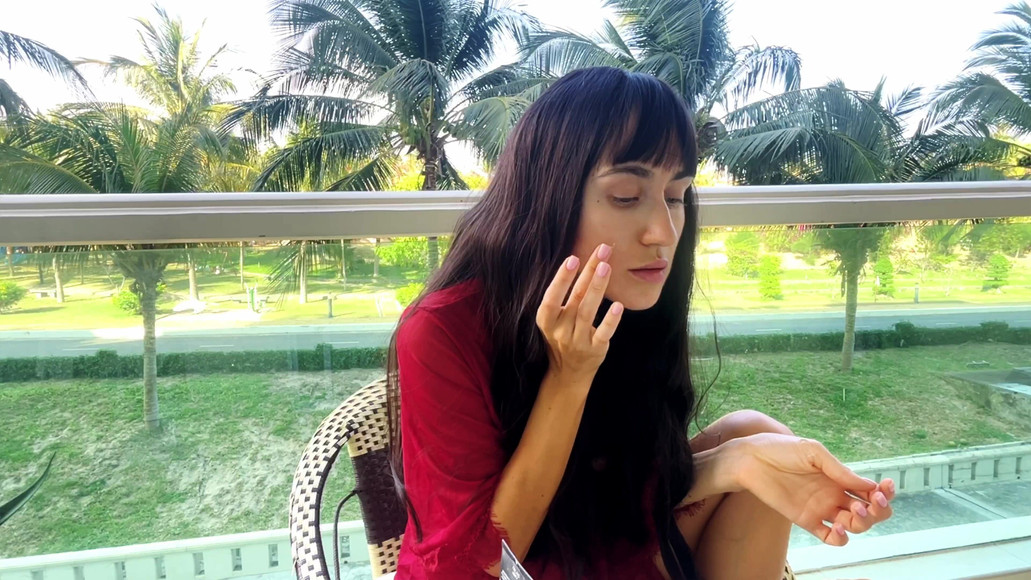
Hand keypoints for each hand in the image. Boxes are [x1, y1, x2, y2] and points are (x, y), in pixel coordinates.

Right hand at [535, 244, 622, 382]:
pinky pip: (603, 333)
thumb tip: (584, 260)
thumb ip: (566, 295)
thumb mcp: (556, 318)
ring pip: (587, 312)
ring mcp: (577, 341)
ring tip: (607, 267)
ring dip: (598, 288)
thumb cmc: (563, 335)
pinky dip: (610, 320)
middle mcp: (559, 331)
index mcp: (546, 320)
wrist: (568, 373)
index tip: (572, 258)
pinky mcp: (595, 349)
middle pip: (575, 297)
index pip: (551, 297)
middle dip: (589, 271)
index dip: (561, 279)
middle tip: (602, 251)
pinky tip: (618, 306)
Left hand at [735, 433, 894, 545]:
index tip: (885, 486)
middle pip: (868, 511)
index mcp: (839, 477)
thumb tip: (867, 484)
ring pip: (854, 526)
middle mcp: (834, 494)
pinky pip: (830, 538)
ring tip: (854, 512)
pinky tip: (837, 528)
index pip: (870, 490)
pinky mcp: (806, 520)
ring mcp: (822, 509)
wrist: (751, 460)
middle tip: (873, 502)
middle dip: (878, 510)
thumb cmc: (781, 450)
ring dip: (862, 523)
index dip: (883, 492)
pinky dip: (839, 538)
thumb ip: (838, 469)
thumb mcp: (813, 452)